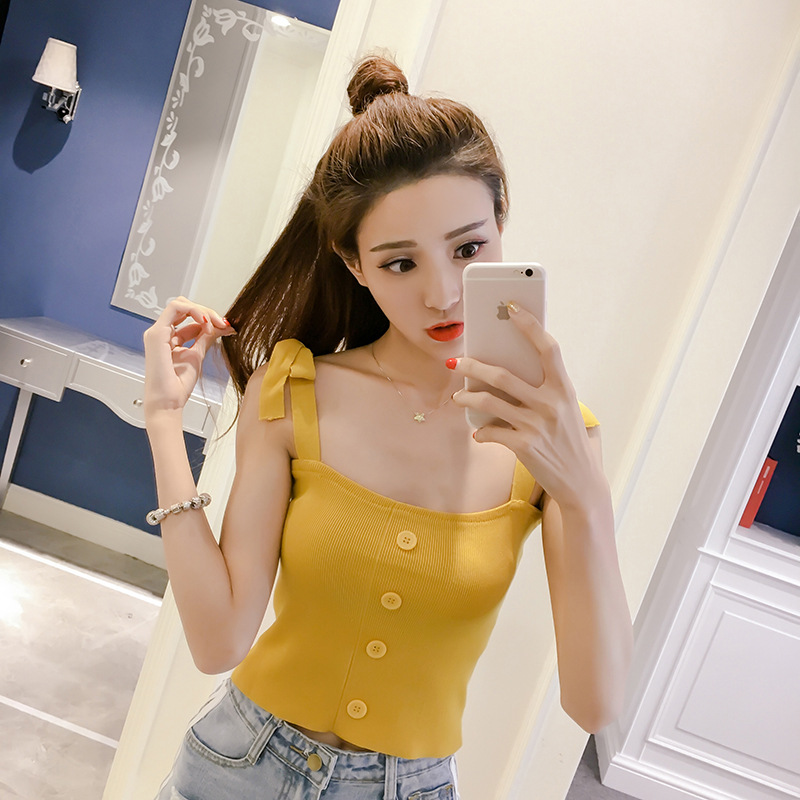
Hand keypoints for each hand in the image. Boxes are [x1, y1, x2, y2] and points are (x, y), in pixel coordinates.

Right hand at [143, 296, 233, 417]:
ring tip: (216, 325)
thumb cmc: (178, 385)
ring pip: (181, 304)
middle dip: (207, 312)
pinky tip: (206, 323)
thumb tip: (220, 327)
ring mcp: (157, 332)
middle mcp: (162, 333)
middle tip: (223, 323)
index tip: (225, 326)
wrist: (169, 402)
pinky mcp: (157, 334)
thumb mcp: (197, 355)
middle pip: (185, 308)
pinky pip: (176, 308)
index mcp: (170, 338)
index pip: (188, 316)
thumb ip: (205, 338)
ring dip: (203, 311)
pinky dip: (195, 311)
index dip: (209, 317)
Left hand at [451, 303, 603, 510]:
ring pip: (489, 403)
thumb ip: (542, 389)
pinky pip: (491, 432)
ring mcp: (536, 425)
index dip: (530, 325)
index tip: (512, 307)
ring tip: (458, 398)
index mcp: (564, 388)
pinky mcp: (524, 446)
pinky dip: (481, 432)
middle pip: (503, 375)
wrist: (580, 482)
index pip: (548, 348)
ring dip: (467, 399)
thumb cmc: (567, 440)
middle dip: (473, 366)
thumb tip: (501, 372)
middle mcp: (551, 404)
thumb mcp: (564, 409)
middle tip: (456, 362)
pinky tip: (479, 433)